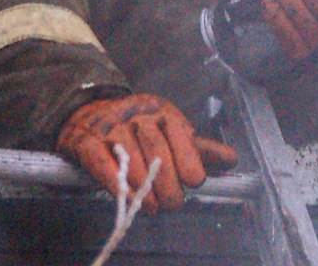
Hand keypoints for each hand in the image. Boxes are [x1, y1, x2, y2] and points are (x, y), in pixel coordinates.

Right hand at [56, 93, 237, 212]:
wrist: (89, 113)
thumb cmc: (138, 129)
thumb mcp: (169, 131)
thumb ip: (197, 148)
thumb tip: (231, 160)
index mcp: (160, 110)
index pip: (177, 131)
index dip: (188, 156)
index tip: (196, 180)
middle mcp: (136, 114)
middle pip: (155, 146)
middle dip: (167, 178)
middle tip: (174, 203)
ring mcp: (109, 125)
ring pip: (129, 155)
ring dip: (143, 184)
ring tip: (153, 207)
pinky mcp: (86, 141)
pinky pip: (101, 161)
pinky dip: (114, 180)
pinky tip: (126, 197)